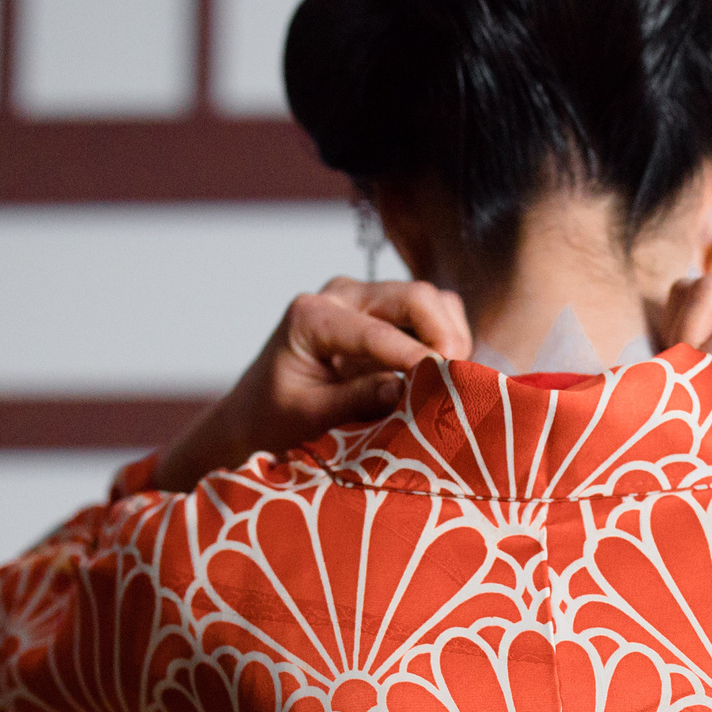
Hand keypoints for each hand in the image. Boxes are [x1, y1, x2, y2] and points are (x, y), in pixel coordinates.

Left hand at [154, 278, 468, 489]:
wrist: (255, 412)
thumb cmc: (272, 417)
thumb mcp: (307, 416)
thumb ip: (353, 401)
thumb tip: (403, 390)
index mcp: (312, 316)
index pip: (379, 332)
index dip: (418, 359)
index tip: (446, 389)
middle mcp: (341, 294)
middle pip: (416, 297)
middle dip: (444, 338)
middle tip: (455, 384)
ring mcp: (365, 298)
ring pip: (431, 301)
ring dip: (450, 338)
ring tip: (448, 382)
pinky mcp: (384, 312)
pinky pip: (431, 314)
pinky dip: (445, 339)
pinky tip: (440, 374)